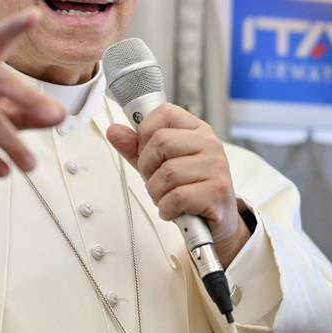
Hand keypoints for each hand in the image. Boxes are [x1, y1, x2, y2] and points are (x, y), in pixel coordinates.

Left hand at [106, 104, 249, 266]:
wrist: (217, 220)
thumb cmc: (189, 188)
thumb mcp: (159, 164)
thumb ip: (136, 148)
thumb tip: (114, 131)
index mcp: (196, 130)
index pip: (164, 113)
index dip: (144, 133)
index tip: (146, 152)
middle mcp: (209, 143)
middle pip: (160, 142)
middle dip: (147, 168)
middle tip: (156, 181)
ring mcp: (216, 166)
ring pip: (167, 172)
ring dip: (157, 193)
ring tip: (167, 197)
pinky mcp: (217, 191)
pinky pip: (177, 196)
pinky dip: (167, 208)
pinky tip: (174, 210)